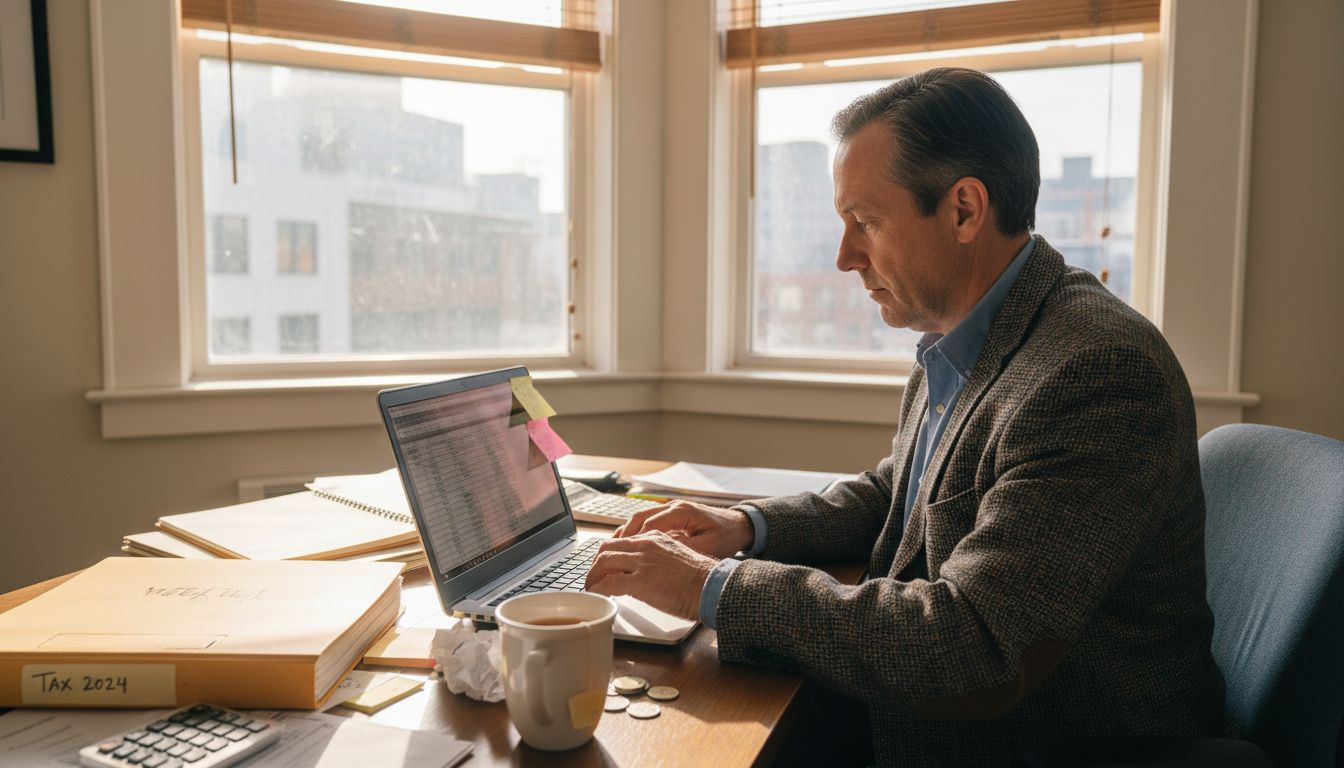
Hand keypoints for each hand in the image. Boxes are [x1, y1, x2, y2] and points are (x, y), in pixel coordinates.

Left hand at [584, 531, 717, 620]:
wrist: (712, 586)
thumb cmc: (700, 579)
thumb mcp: (676, 558)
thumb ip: (657, 558)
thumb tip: (645, 571)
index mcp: (655, 537)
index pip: (622, 540)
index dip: (609, 554)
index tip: (605, 566)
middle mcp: (646, 544)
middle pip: (607, 547)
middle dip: (595, 564)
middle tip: (593, 577)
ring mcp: (642, 561)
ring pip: (603, 562)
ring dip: (593, 576)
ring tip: (592, 587)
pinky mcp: (640, 581)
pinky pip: (608, 583)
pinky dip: (598, 589)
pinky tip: (598, 595)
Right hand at [615, 500, 753, 559]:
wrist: (740, 526)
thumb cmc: (727, 536)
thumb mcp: (708, 546)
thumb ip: (684, 549)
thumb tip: (661, 555)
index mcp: (681, 511)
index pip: (649, 523)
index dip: (633, 541)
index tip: (622, 556)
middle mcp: (673, 507)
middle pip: (638, 518)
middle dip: (622, 537)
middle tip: (607, 556)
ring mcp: (670, 510)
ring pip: (639, 519)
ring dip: (624, 535)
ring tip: (610, 553)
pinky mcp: (670, 518)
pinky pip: (646, 523)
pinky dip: (634, 534)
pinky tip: (626, 548)